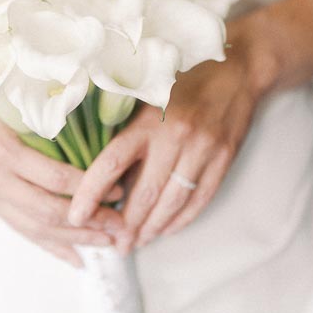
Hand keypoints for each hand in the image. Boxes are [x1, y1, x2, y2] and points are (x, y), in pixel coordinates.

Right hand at [0, 96, 126, 267]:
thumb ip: (47, 124)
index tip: (117, 190)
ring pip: (37, 227)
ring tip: (106, 243)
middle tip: (119, 226)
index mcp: (2, 152)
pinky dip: (51, 246)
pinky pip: (23, 230)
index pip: (54, 178)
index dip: (88, 188)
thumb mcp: (13, 106)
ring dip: (75, 239)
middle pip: (48, 210)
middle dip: (88, 221)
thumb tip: (94, 142)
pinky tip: (75, 258)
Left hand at [66, 26, 265, 253]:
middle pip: (144, 193)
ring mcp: (202, 149)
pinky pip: (200, 199)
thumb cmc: (184, 80)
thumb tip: (106, 178)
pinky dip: (182, 219)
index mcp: (147, 119)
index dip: (91, 194)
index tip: (75, 216)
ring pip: (172, 202)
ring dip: (153, 228)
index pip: (111, 163)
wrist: (238, 67)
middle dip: (126, 225)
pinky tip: (167, 229)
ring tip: (138, 241)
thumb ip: (130, 132)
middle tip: (114, 244)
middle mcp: (174, 136)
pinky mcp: (223, 159)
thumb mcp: (148, 96)